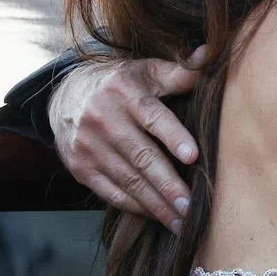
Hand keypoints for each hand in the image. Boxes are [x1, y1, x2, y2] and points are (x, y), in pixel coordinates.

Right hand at [49, 47, 207, 231]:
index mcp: (125, 91)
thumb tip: (209, 54)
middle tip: (191, 206)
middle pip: (141, 156)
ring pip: (127, 179)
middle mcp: (103, 119)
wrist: (67, 94)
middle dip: (168, 184)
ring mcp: (88, 146)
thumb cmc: (122, 82)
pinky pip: (110, 191)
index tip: (192, 156)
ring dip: (155, 203)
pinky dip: (134, 206)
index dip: (173, 136)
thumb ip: (179, 70)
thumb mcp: (147, 70)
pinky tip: (156, 216)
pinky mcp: (80, 167)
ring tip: (181, 221)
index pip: (153, 117)